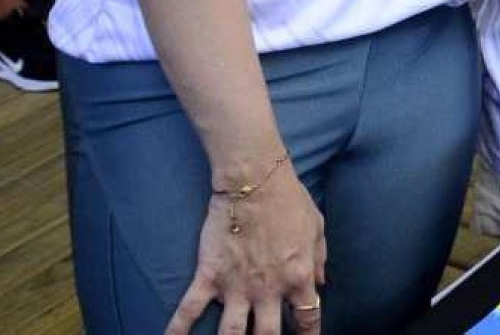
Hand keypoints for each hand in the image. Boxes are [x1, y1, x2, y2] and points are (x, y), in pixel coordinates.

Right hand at [168, 161, 325, 334]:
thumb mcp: (316, 228)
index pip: (308, 317)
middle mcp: (269, 289)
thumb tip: (322, 284)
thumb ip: (320, 259)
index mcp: (299, 276)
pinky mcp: (210, 276)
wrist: (254, 180)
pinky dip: (177, 330)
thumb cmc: (289, 199)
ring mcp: (237, 286)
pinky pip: (190, 310)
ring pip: (232, 334)